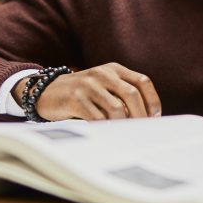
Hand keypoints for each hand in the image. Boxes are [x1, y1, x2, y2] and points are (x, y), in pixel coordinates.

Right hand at [16, 62, 161, 120]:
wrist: (47, 91)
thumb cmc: (83, 93)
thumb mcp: (104, 86)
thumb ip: (123, 95)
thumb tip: (148, 118)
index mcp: (114, 69)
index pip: (142, 81)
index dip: (152, 101)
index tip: (155, 118)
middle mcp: (103, 73)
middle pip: (132, 94)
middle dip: (141, 116)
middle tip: (141, 130)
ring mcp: (89, 85)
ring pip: (116, 109)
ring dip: (122, 125)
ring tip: (122, 133)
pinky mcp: (75, 98)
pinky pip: (97, 118)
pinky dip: (104, 128)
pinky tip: (105, 132)